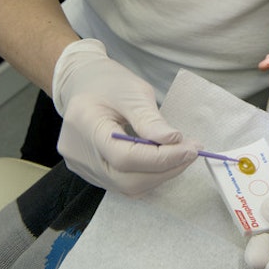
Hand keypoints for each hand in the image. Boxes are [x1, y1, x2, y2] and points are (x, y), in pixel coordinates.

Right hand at [52, 39, 197, 194]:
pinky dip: (146, 176)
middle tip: (191, 152)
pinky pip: (121, 184)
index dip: (162, 157)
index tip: (190, 148)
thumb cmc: (107, 82)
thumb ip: (150, 119)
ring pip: (126, 186)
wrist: (82, 83)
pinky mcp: (89, 172)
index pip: (125, 157)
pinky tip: (161, 160)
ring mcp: (82, 167)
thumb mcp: (133, 91)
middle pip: (126, 179)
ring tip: (180, 155)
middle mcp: (77, 154)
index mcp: (85, 125)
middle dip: (165, 170)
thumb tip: (174, 142)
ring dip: (158, 175)